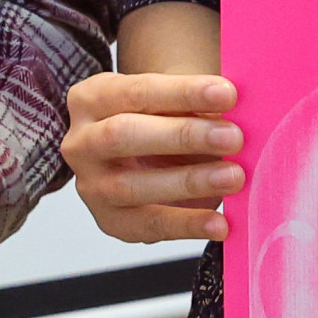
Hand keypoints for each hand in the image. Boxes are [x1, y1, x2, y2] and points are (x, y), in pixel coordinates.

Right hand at [60, 70, 242, 244]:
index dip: (182, 92)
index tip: (227, 93)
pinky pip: (148, 225)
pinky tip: (219, 223)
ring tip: (233, 177)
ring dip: (188, 181)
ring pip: (131, 185)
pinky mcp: (110, 221)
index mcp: (91, 99)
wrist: (143, 158)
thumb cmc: (162, 123)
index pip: (136, 91)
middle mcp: (81, 142)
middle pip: (123, 134)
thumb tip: (235, 111)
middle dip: (182, 136)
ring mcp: (90, 185)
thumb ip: (193, 106)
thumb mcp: (170, 104)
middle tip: (232, 137)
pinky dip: (187, 225)